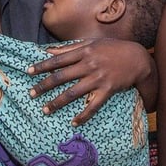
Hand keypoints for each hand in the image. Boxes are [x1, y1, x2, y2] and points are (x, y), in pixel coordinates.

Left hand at [28, 38, 153, 124]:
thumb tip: (49, 51)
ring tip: (45, 109)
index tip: (28, 72)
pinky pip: (93, 106)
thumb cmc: (113, 48)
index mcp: (84, 51)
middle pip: (61, 77)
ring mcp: (98, 78)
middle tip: (31, 94)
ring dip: (57, 102)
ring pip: (72, 93)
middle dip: (44, 86)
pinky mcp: (107, 90)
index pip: (58, 59)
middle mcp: (89, 65)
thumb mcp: (92, 42)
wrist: (137, 58)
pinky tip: (74, 122)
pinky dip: (83, 115)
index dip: (42, 66)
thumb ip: (70, 48)